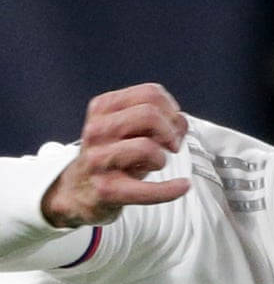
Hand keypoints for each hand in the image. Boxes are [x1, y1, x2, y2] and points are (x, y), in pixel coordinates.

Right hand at [40, 83, 190, 227]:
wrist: (81, 189)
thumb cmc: (114, 158)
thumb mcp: (132, 132)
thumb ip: (159, 122)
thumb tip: (182, 121)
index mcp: (104, 108)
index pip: (150, 94)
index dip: (171, 111)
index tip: (172, 127)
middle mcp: (98, 129)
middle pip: (149, 115)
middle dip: (170, 132)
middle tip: (171, 147)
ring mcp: (99, 159)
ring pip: (147, 147)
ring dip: (162, 158)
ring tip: (157, 164)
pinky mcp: (107, 189)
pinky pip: (147, 189)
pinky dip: (171, 189)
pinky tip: (183, 186)